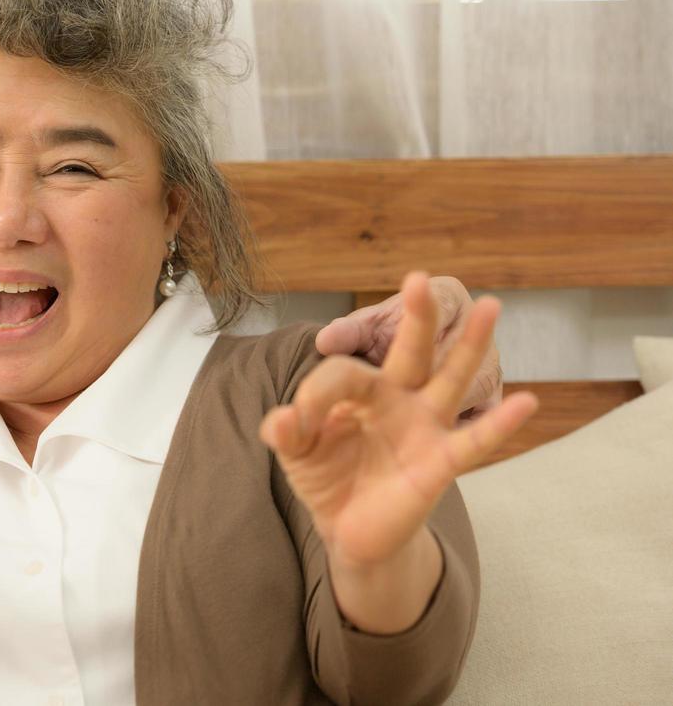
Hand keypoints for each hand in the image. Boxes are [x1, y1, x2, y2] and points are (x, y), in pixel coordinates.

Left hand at [260, 274, 536, 630]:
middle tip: (420, 278)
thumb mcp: (297, 453)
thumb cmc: (327, 477)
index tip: (299, 421)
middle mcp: (398, 399)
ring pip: (450, 378)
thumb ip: (286, 432)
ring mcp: (424, 427)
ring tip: (490, 306)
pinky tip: (526, 402)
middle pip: (411, 350)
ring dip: (469, 345)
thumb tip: (281, 419)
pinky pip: (473, 441)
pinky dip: (500, 423)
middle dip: (417, 315)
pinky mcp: (440, 462)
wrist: (348, 529)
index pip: (344, 373)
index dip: (318, 393)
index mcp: (361, 390)